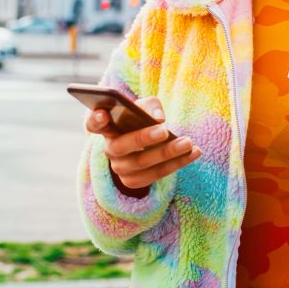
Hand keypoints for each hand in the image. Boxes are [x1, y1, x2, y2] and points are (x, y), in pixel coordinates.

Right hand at [84, 96, 201, 193]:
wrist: (145, 146)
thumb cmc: (142, 119)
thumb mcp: (145, 107)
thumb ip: (150, 106)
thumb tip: (158, 118)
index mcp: (107, 127)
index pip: (93, 123)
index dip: (95, 119)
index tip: (103, 113)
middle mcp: (110, 149)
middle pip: (121, 146)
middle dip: (143, 138)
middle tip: (164, 130)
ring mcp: (120, 168)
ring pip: (141, 164)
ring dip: (167, 153)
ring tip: (188, 143)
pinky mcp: (134, 181)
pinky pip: (156, 174)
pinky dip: (178, 163)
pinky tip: (195, 152)